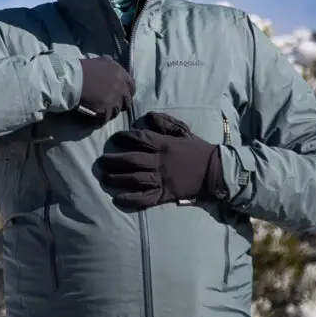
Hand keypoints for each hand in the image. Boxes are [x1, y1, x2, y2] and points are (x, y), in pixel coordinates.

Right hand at [76, 57, 134, 121]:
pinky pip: (107, 117)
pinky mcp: (106, 109)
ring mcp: (114, 99)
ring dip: (112, 111)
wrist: (74, 78)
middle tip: (116, 105)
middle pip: (127, 100)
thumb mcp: (102, 62)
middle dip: (122, 103)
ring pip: (117, 110)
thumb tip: (113, 71)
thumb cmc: (85, 68)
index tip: (123, 95)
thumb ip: (111, 68)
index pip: (132, 86)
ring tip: (105, 112)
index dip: (128, 91)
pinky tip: (98, 119)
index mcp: (121, 74)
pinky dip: (103, 119)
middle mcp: (121, 87)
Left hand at [95, 112, 225, 208]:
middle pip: (132, 159)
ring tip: (104, 178)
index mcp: (164, 144)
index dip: (124, 138)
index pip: (139, 138)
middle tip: (100, 162)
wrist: (215, 172)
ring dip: (117, 178)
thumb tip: (148, 116)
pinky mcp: (166, 194)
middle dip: (113, 160)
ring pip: (135, 179)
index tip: (115, 139)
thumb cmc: (198, 150)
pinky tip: (118, 199)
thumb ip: (165, 122)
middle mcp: (160, 161)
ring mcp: (162, 178)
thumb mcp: (183, 131)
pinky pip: (146, 198)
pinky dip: (131, 200)